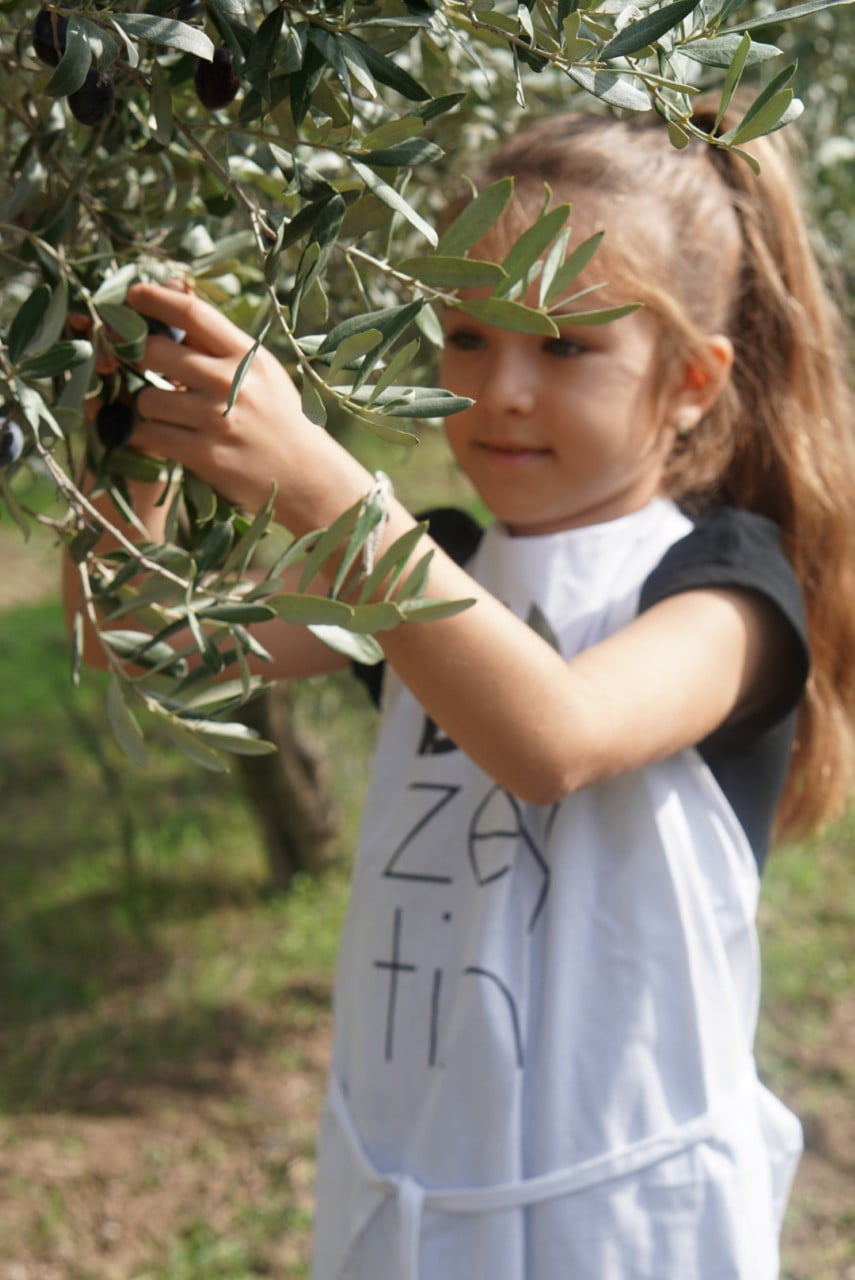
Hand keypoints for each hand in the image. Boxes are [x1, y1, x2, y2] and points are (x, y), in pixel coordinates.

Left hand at [127, 282, 314, 512]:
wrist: (309, 477)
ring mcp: (218, 420)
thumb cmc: (279, 419)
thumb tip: (174, 288)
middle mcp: (232, 382)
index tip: (133, 294)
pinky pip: (152, 435)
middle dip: (139, 357)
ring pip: (147, 398)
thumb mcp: (261, 373)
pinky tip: (168, 437)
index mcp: (248, 356)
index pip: (193, 314)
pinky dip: (151, 436)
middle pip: (155, 351)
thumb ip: (217, 340)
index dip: (156, 299)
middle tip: (144, 366)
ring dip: (149, 406)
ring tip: (169, 414)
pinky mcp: (206, 455)